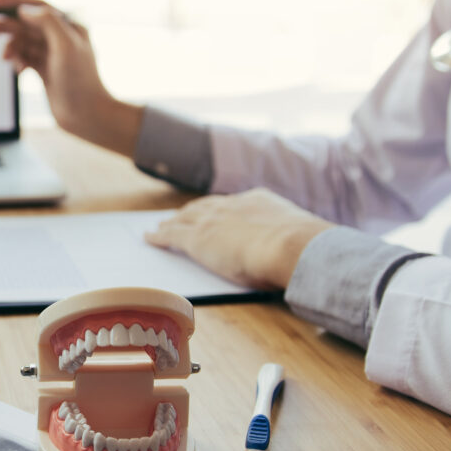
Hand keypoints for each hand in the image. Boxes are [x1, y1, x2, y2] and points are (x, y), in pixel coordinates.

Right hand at [0, 0, 142, 155]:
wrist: (86, 115)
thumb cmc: (81, 82)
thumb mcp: (66, 46)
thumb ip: (47, 22)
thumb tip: (25, 10)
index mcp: (69, 25)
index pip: (38, 6)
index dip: (14, 3)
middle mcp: (61, 37)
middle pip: (25, 24)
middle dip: (4, 26)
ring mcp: (52, 54)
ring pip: (22, 42)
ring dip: (11, 48)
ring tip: (6, 59)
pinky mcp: (45, 69)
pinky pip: (24, 57)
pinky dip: (17, 61)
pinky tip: (19, 71)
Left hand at [145, 188, 334, 289]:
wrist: (290, 246)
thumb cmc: (300, 249)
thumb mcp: (296, 237)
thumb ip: (288, 239)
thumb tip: (298, 248)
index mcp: (257, 201)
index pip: (233, 203)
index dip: (219, 208)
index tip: (214, 210)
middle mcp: (231, 206)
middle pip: (204, 207)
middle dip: (191, 212)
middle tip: (180, 216)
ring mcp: (212, 221)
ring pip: (184, 219)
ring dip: (172, 222)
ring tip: (162, 225)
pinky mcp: (196, 239)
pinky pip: (170, 236)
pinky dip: (158, 236)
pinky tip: (149, 238)